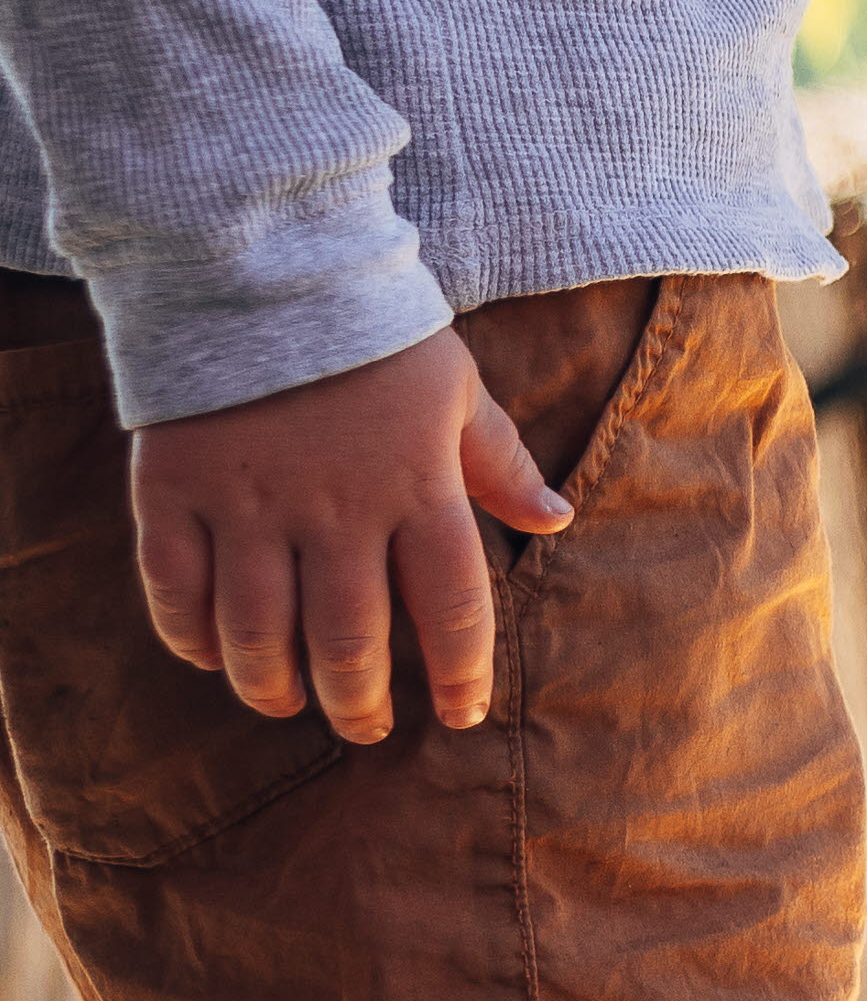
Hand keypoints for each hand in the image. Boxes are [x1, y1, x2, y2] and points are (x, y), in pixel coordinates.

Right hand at [132, 327, 568, 744]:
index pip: (450, 610)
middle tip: (367, 729)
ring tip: (288, 704)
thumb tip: (558, 520)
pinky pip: (176, 590)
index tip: (463, 715)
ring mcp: (249, 507)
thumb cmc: (377, 338)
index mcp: (417, 490)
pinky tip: (209, 658)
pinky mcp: (175, 494)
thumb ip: (500, 463)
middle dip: (360, 703)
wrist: (264, 272)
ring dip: (273, 684)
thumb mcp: (457, 391)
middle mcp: (335, 512)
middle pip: (349, 642)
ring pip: (257, 634)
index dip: (460, 675)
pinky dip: (190, 637)